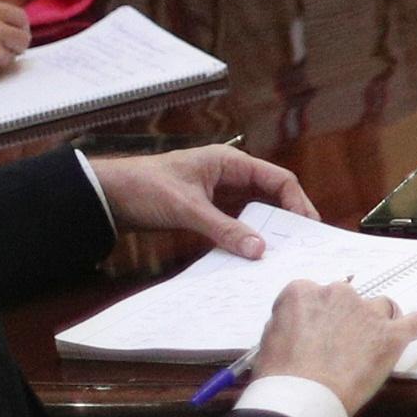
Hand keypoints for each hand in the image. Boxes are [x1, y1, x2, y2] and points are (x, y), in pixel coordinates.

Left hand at [98, 144, 317, 258]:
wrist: (107, 195)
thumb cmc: (146, 187)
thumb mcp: (188, 209)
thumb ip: (224, 229)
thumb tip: (259, 250)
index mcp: (230, 163)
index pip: (278, 179)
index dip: (297, 202)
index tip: (309, 227)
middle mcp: (229, 175)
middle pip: (271, 196)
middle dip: (287, 219)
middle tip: (302, 244)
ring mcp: (219, 194)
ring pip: (255, 212)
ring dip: (266, 230)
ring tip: (283, 253)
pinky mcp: (207, 210)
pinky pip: (236, 223)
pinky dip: (246, 237)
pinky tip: (252, 253)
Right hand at [251, 275, 416, 414]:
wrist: (303, 395)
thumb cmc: (279, 374)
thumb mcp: (269, 340)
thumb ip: (288, 324)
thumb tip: (299, 327)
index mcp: (303, 292)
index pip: (313, 295)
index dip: (316, 316)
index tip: (313, 334)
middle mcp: (337, 294)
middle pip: (348, 299)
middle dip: (345, 318)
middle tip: (338, 346)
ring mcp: (367, 312)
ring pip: (381, 307)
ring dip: (378, 322)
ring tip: (373, 344)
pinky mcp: (390, 335)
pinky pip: (415, 322)